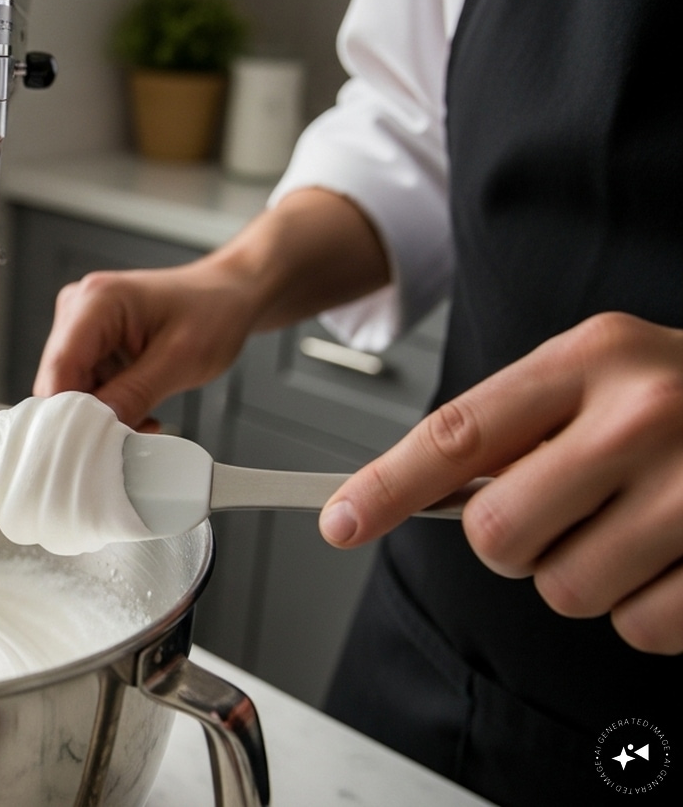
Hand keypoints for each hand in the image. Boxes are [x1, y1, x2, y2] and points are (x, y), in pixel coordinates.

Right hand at [33, 187, 390, 428]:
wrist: (229, 294)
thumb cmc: (214, 310)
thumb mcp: (181, 359)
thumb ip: (133, 395)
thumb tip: (96, 431)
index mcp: (95, 301)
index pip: (59, 369)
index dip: (67, 415)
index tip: (88, 448)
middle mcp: (78, 308)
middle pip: (58, 382)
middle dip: (88, 417)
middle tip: (130, 436)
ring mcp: (80, 325)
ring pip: (69, 389)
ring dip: (100, 414)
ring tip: (143, 416)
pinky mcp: (90, 341)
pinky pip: (84, 385)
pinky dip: (107, 405)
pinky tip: (137, 406)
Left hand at [320, 312, 682, 654]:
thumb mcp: (599, 372)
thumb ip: (515, 422)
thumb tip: (408, 493)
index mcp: (593, 357)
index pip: (458, 432)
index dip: (384, 485)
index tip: (337, 522)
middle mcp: (645, 414)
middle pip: (498, 535)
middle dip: (513, 540)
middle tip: (561, 511)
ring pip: (564, 589)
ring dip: (584, 574)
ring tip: (634, 524)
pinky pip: (640, 628)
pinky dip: (647, 608)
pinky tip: (676, 556)